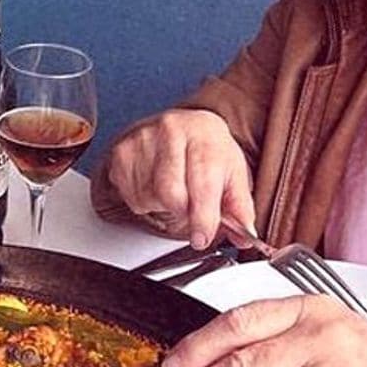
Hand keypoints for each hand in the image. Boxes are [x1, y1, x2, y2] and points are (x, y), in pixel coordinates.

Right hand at [104, 109, 255, 249]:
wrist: (182, 129)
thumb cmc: (208, 152)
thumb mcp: (232, 174)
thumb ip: (240, 208)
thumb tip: (244, 237)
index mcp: (205, 132)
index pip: (203, 181)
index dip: (203, 216)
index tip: (202, 237)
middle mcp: (172, 129)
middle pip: (170, 192)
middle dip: (182, 213)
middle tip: (189, 214)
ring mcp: (143, 139)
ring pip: (149, 197)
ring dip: (163, 207)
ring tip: (175, 190)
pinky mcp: (122, 152)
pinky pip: (131, 196)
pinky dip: (145, 202)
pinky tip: (155, 186)